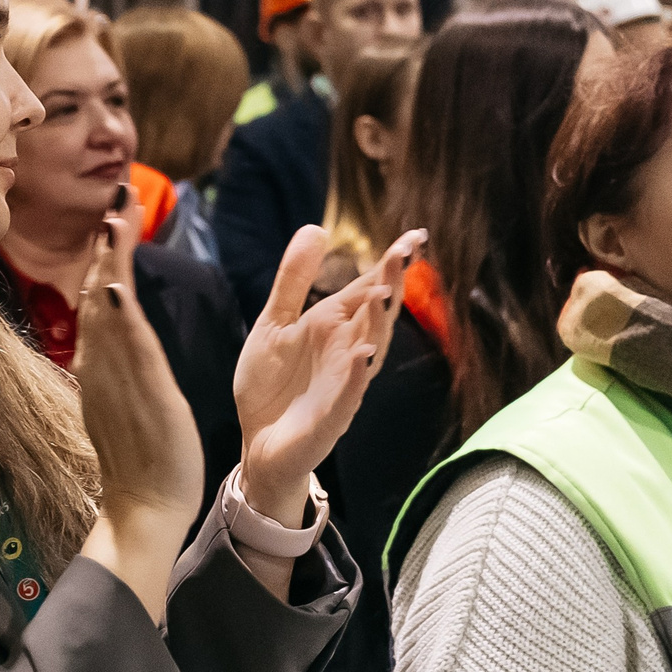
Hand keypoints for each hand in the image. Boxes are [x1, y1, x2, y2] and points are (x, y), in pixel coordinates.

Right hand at [71, 206, 202, 620]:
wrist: (143, 510)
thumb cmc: (141, 464)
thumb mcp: (127, 402)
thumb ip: (119, 369)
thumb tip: (116, 341)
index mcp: (100, 366)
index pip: (99, 299)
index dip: (105, 255)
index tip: (112, 216)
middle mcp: (100, 365)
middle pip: (98, 289)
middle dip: (108, 240)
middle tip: (119, 192)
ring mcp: (114, 379)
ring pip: (108, 307)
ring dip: (113, 259)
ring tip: (119, 213)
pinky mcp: (139, 394)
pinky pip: (128, 346)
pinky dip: (120, 313)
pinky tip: (116, 283)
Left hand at [233, 224, 423, 521]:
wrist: (257, 442)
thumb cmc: (272, 385)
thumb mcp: (275, 323)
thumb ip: (294, 280)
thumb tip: (316, 228)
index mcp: (334, 326)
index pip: (368, 289)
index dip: (390, 264)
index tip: (415, 236)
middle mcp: (347, 352)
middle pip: (375, 316)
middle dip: (390, 286)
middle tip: (403, 254)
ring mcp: (343, 385)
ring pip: (369, 351)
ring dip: (377, 325)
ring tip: (383, 294)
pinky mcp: (330, 418)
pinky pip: (347, 395)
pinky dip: (356, 376)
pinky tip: (362, 355)